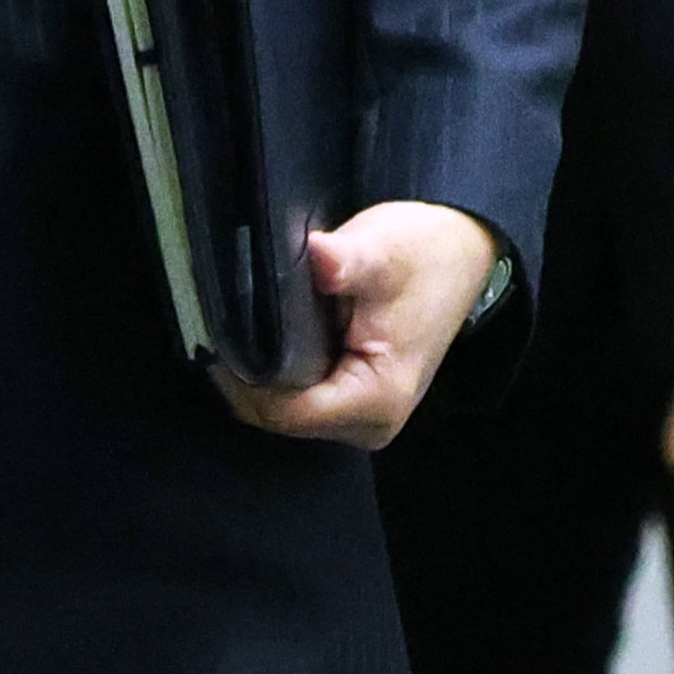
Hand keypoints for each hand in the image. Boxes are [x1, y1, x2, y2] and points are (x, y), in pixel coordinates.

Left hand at [216, 200, 500, 449]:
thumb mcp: (383, 250)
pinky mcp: (353, 402)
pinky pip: (296, 399)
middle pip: (279, 418)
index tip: (214, 335)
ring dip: (256, 374)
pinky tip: (259, 334)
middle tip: (217, 323)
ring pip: (283, 412)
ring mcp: (361, 418)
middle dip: (244, 376)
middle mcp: (369, 424)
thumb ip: (347, 260)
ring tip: (234, 325)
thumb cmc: (422, 252)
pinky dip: (273, 373)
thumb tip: (318, 255)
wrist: (458, 251)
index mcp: (377, 400)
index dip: (243, 379)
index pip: (286, 412)